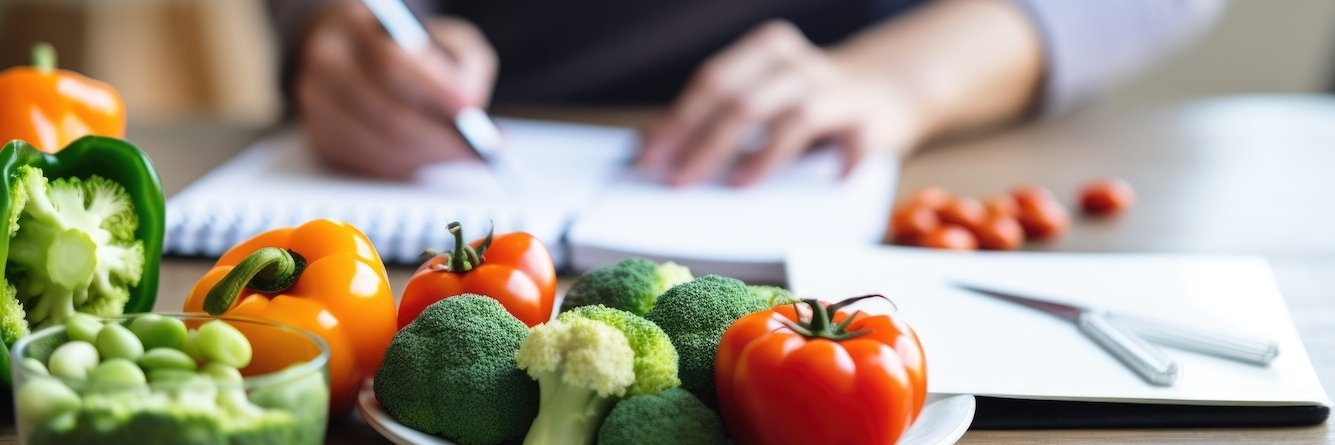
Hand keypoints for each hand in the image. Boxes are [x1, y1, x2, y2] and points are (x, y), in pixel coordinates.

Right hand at [295, 3, 496, 177]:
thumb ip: (463, 64)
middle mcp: (326, 63)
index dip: (433, 91)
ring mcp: (317, 104)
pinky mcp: (321, 137)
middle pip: (385, 113)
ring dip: (425, 155)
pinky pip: (368, 163)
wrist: (357, 52)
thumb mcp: (443, 39)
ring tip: (459, 154)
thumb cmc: (410, 47)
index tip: (467, 110)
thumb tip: (469, 105)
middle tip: (474, 148)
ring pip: (378, 144)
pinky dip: (405, 166)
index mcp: (353, 26)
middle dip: (436, 137)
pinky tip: (430, 156)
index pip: (391, 63)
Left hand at [638, 21, 926, 186]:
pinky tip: (832, 181)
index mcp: (768, 51)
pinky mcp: (874, 124)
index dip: (679, 120)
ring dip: (763, 155)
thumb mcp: (761, 97)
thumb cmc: (807, 104)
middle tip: (679, 181)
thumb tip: (652, 144)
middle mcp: (803, 66)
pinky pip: (857, 143)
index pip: (714, 81)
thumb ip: (714, 116)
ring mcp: (840, 93)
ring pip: (795, 117)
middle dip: (706, 143)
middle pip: (745, 100)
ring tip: (736, 186)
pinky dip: (844, 162)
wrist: (890, 92)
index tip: (648, 157)